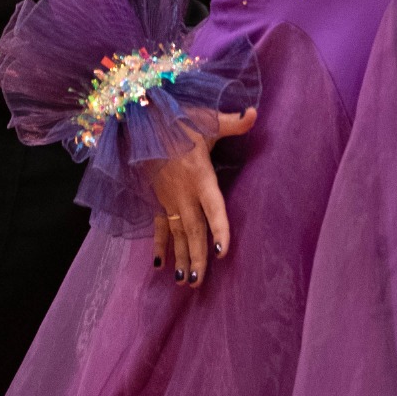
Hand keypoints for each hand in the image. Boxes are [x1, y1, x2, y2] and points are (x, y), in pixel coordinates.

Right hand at [148, 107, 256, 289]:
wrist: (142, 119)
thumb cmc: (178, 118)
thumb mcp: (205, 119)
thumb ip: (231, 122)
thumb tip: (254, 112)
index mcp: (199, 176)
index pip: (213, 208)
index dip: (219, 229)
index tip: (223, 253)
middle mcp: (184, 192)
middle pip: (193, 230)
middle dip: (197, 256)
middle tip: (199, 282)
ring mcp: (168, 198)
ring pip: (176, 233)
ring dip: (180, 257)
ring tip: (184, 282)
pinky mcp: (157, 198)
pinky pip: (158, 226)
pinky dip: (158, 245)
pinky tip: (158, 265)